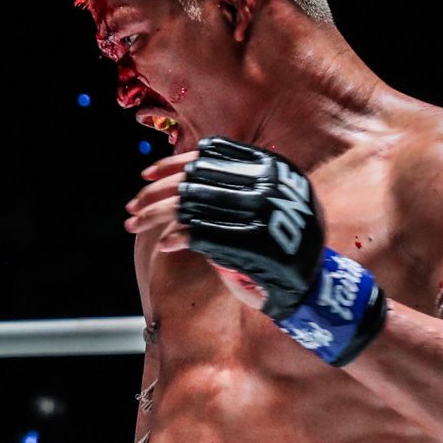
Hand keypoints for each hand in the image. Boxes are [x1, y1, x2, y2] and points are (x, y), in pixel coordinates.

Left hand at [138, 136, 385, 365]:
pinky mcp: (259, 244)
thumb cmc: (277, 245)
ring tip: (134, 224)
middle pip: (197, 180)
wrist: (310, 286)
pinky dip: (181, 238)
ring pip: (195, 205)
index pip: (212, 156)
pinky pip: (207, 235)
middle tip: (131, 207)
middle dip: (156, 193)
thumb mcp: (261, 205)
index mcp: (273, 167)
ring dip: (157, 214)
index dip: (173, 164)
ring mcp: (266, 213)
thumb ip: (229, 187)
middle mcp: (271, 185)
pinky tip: (164, 244)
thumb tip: (178, 174)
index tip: (145, 175)